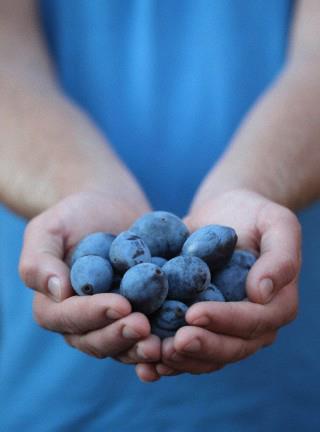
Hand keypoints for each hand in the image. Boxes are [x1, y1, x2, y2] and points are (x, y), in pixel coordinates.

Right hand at [19, 191, 160, 363]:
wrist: (109, 209)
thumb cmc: (74, 216)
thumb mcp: (49, 229)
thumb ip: (39, 260)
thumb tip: (57, 291)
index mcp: (54, 306)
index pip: (69, 316)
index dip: (93, 314)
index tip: (120, 305)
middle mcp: (82, 323)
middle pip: (96, 340)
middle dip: (120, 335)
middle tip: (144, 326)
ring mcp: (111, 323)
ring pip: (123, 346)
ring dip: (141, 348)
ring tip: (162, 343)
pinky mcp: (138, 316)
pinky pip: (148, 335)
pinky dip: (162, 341)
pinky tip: (179, 338)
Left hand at [135, 189, 300, 380]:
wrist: (224, 215)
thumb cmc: (253, 214)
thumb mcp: (277, 224)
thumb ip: (280, 257)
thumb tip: (262, 293)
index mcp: (275, 306)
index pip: (253, 321)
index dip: (224, 321)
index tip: (193, 313)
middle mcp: (252, 326)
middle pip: (229, 348)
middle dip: (199, 347)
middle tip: (170, 344)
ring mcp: (224, 329)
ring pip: (205, 356)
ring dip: (179, 361)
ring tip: (152, 355)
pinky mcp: (199, 325)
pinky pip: (185, 347)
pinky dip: (165, 358)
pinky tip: (142, 362)